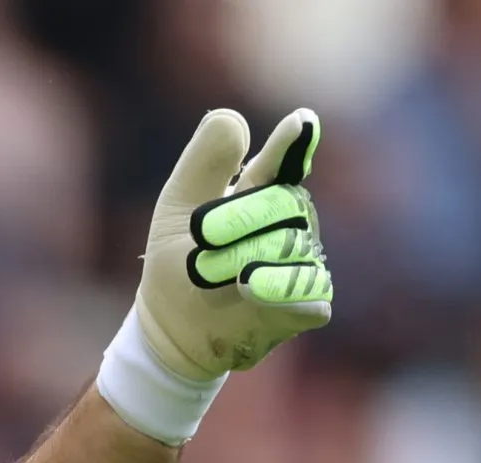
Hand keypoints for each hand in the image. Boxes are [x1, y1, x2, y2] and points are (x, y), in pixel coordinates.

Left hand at [135, 107, 332, 379]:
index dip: (292, 143)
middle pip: (285, 202)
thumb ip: (204, 160)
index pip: (285, 159)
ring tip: (207, 275)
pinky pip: (307, 288)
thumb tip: (233, 117)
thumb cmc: (177, 260)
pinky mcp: (308, 303)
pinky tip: (249, 284)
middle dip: (238, 218)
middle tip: (201, 239)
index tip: (299, 124)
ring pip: (290, 245)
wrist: (172, 326)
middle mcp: (292, 222)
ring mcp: (304, 262)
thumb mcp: (178, 205)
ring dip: (239, 259)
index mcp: (264, 190)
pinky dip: (277, 286)